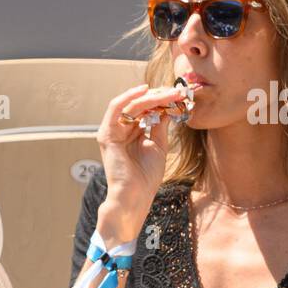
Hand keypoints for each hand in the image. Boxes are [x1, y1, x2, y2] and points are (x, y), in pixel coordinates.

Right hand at [95, 84, 180, 244]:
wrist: (135, 196)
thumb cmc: (146, 177)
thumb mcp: (159, 145)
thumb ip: (160, 125)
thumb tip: (169, 106)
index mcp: (132, 134)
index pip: (146, 111)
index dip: (162, 101)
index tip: (180, 96)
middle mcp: (121, 131)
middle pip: (139, 106)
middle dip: (159, 96)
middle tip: (177, 91)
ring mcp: (112, 132)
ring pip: (130, 105)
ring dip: (149, 96)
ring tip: (167, 92)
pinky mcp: (107, 135)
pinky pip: (115, 109)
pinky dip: (128, 97)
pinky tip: (144, 91)